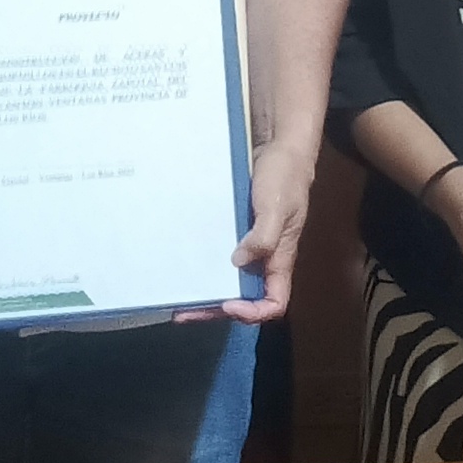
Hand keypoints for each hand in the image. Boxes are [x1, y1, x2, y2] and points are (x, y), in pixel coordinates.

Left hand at [195, 144, 317, 324]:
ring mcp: (251, 247)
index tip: (228, 303)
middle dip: (216, 310)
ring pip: (230, 281)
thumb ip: (263, 238)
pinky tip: (184, 267)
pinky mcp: (238, 233)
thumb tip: (237, 263)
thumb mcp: (276, 208)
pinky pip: (221, 258)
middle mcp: (265, 259)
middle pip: (245, 298)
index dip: (253, 312)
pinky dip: (205, 267)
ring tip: (178, 300)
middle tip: (184, 313)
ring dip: (207, 293)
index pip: (274, 303)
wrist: (281, 150)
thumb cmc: (285, 179)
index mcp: (280, 259)